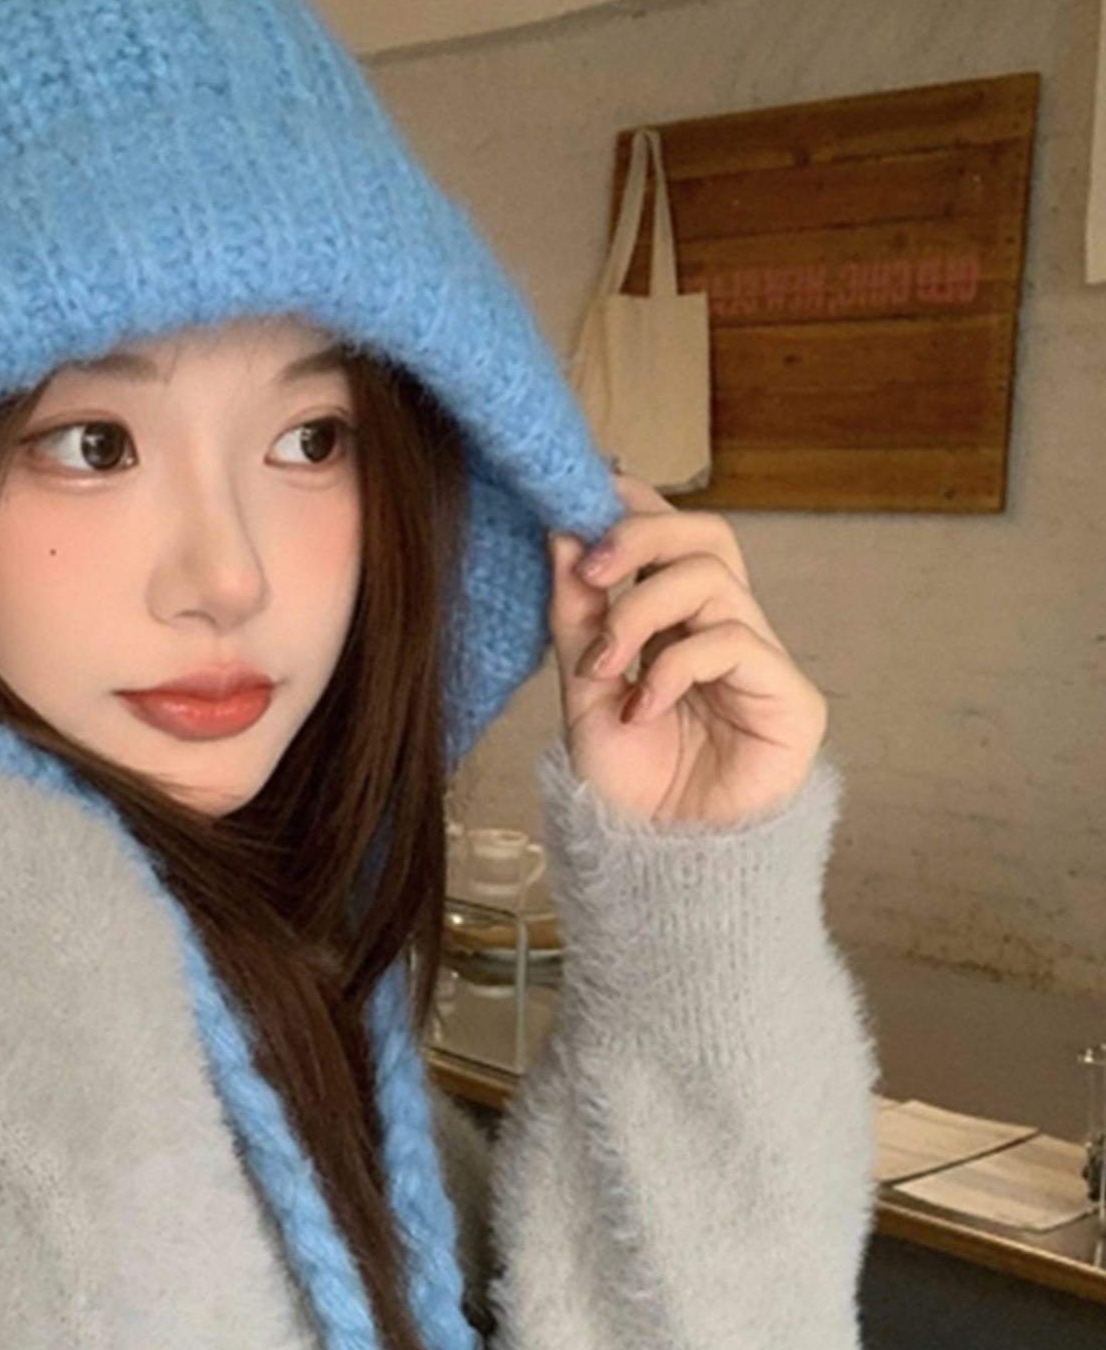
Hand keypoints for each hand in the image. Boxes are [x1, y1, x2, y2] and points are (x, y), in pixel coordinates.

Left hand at [547, 474, 826, 826]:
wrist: (657, 863)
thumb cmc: (627, 784)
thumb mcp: (583, 688)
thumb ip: (576, 615)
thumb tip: (559, 533)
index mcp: (678, 622)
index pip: (672, 537)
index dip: (638, 504)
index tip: (588, 486)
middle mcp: (724, 629)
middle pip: (708, 535)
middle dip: (642, 536)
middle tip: (590, 566)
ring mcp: (760, 660)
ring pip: (712, 580)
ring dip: (640, 612)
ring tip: (605, 667)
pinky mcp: (789, 698)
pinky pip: (732, 642)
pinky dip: (673, 667)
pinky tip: (641, 709)